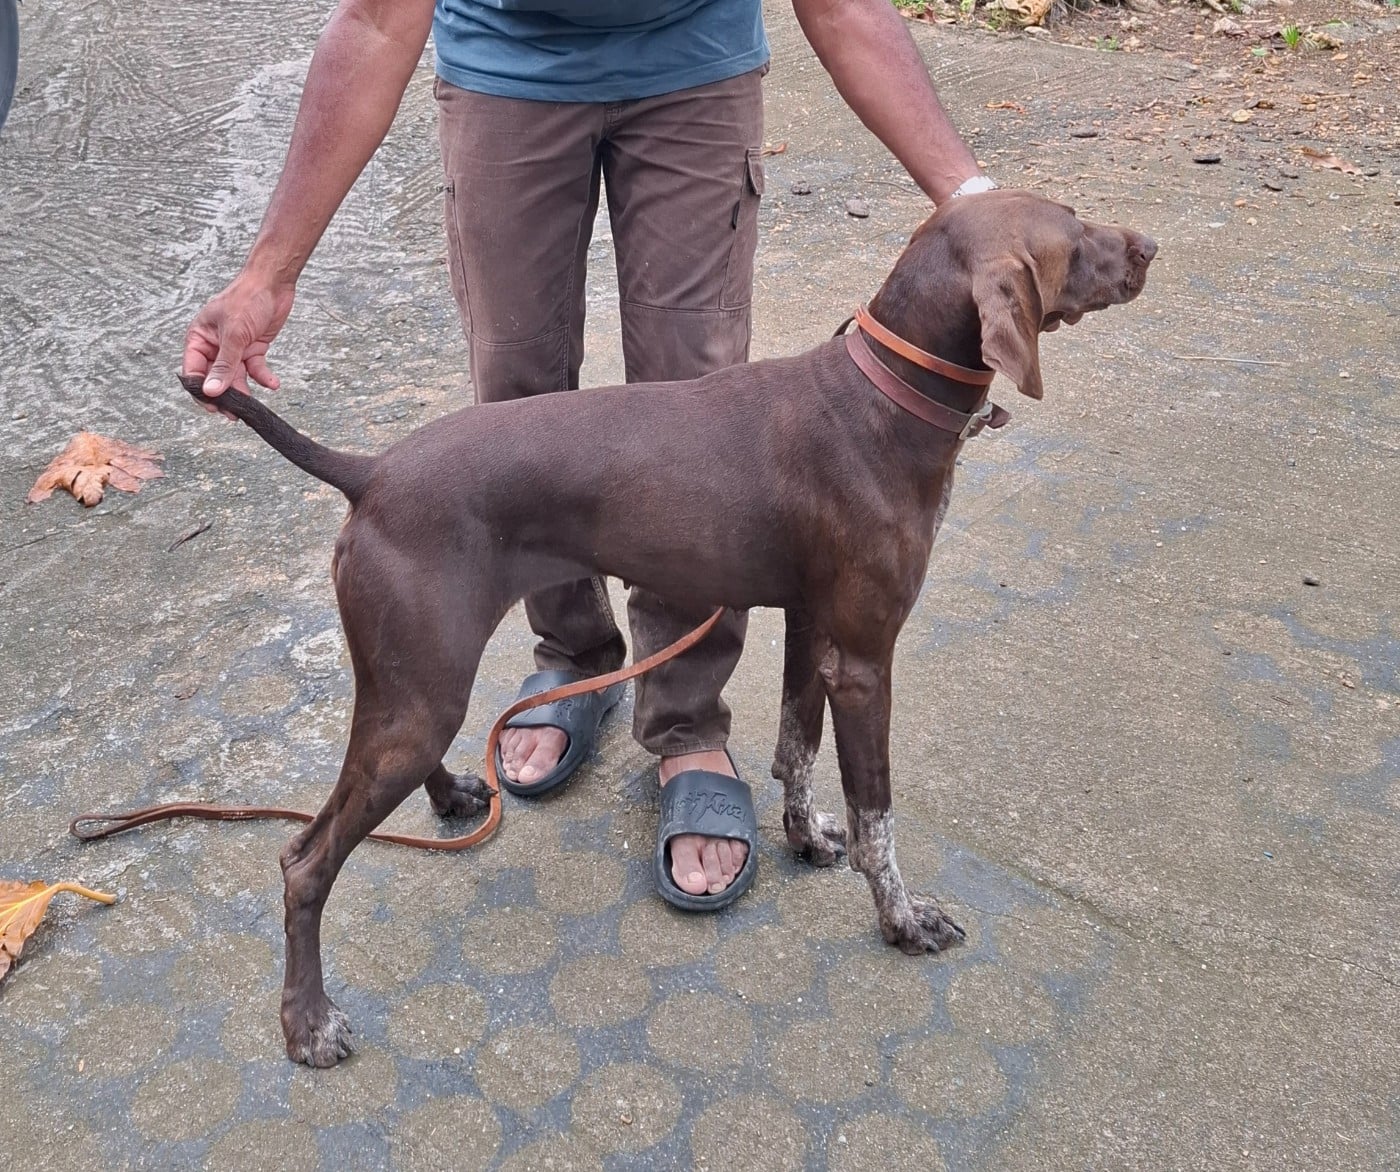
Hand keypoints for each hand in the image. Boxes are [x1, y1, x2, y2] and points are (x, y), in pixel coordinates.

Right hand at [181, 275, 295, 417]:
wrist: (273, 283)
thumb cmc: (246, 298)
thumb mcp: (234, 334)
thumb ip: (224, 365)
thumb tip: (212, 391)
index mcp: (199, 338)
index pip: (194, 371)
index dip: (201, 390)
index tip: (212, 407)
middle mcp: (214, 345)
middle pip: (215, 378)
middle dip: (224, 395)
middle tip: (233, 414)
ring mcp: (234, 348)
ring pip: (235, 377)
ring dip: (243, 391)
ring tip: (252, 407)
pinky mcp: (253, 349)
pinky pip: (255, 369)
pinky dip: (263, 378)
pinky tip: (273, 384)